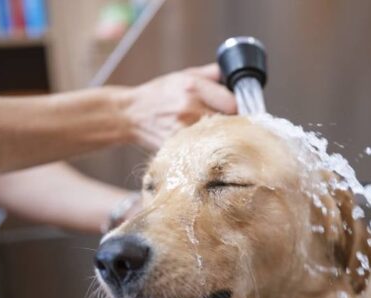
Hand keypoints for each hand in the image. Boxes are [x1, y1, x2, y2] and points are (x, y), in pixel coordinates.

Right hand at [122, 63, 236, 150]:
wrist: (131, 114)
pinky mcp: (178, 147)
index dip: (239, 109)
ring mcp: (183, 129)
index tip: (238, 112)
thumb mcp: (184, 75)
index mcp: (193, 87)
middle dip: (232, 126)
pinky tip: (202, 146)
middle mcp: (189, 107)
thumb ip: (211, 74)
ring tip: (215, 136)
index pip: (233, 103)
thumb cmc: (159, 94)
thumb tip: (235, 75)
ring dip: (221, 139)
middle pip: (229, 123)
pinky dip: (206, 150)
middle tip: (229, 127)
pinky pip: (203, 150)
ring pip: (218, 139)